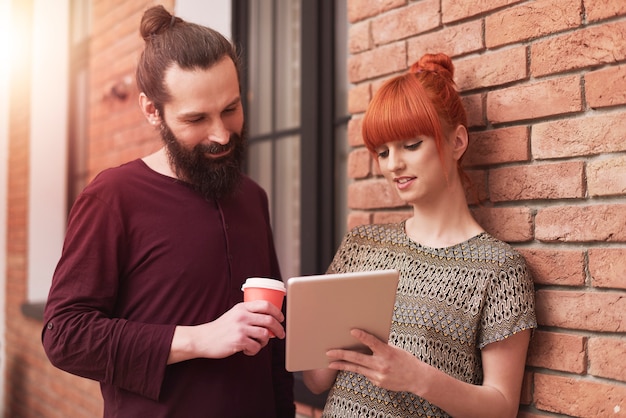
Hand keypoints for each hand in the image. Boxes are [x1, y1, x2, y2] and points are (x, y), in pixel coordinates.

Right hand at [169, 300, 284, 362]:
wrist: (203, 339)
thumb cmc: (220, 328)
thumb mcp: (234, 314)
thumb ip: (248, 313)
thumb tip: (269, 319)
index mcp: (242, 307)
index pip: (266, 305)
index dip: (277, 312)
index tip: (281, 319)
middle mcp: (242, 316)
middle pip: (269, 320)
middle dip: (278, 329)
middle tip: (280, 334)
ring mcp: (240, 328)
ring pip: (265, 334)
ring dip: (265, 341)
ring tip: (258, 344)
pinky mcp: (238, 341)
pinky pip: (256, 347)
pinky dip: (254, 351)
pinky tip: (247, 350)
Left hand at [326, 329, 419, 392]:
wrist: (417, 379)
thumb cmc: (405, 360)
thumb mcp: (395, 349)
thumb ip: (381, 347)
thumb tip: (365, 341)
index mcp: (387, 352)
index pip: (373, 342)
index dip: (362, 336)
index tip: (352, 331)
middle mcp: (382, 365)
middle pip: (358, 359)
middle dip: (341, 355)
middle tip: (329, 352)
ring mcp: (379, 376)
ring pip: (357, 369)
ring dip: (343, 365)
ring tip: (330, 363)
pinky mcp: (378, 383)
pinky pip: (365, 374)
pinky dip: (360, 369)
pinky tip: (353, 366)